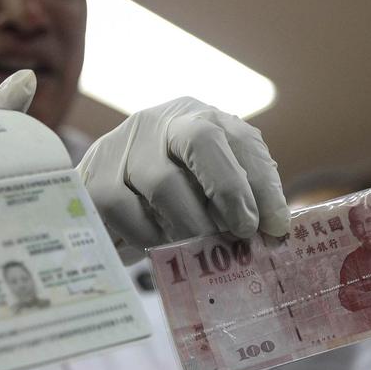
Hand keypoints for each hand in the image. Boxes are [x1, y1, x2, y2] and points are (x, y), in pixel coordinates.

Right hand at [77, 98, 288, 261]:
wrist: (104, 191)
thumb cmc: (172, 191)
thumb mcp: (211, 183)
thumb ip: (243, 198)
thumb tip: (275, 229)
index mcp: (200, 119)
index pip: (242, 141)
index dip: (264, 185)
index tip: (277, 227)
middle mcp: (162, 122)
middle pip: (202, 141)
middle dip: (229, 191)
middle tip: (241, 234)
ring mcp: (124, 145)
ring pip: (163, 184)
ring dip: (191, 225)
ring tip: (201, 250)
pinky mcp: (93, 176)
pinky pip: (125, 211)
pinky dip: (148, 236)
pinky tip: (158, 246)